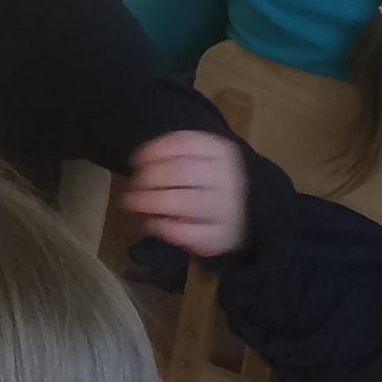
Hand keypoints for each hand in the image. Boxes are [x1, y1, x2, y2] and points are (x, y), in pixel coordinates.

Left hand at [127, 130, 248, 257]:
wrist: (248, 215)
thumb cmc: (211, 183)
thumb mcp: (200, 160)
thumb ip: (173, 156)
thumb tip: (138, 161)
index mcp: (222, 151)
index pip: (184, 143)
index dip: (153, 151)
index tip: (135, 161)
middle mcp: (229, 177)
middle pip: (182, 172)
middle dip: (149, 178)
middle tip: (132, 187)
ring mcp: (228, 209)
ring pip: (185, 202)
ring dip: (151, 202)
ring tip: (133, 204)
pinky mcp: (223, 237)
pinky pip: (189, 233)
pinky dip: (164, 228)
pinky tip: (152, 224)